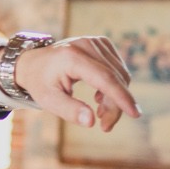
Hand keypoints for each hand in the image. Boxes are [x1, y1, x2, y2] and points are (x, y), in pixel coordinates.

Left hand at [9, 37, 138, 130]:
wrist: (34, 62)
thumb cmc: (40, 82)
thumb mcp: (48, 100)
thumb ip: (69, 110)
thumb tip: (91, 121)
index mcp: (72, 57)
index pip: (105, 78)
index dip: (121, 97)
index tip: (135, 114)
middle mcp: (86, 45)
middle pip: (115, 79)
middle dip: (115, 106)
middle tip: (106, 126)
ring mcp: (96, 42)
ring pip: (120, 75)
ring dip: (115, 98)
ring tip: (100, 113)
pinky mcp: (102, 44)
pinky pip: (117, 69)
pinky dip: (114, 86)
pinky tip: (99, 98)